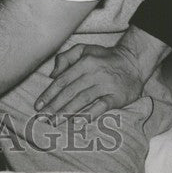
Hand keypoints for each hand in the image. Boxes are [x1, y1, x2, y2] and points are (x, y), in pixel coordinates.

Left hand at [35, 27, 168, 115]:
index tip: (38, 105)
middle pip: (70, 92)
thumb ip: (66, 57)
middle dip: (54, 107)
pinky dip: (89, 115)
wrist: (133, 62)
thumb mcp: (84, 49)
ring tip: (54, 123)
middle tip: (42, 119)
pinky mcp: (116, 97)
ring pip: (82, 100)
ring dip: (66, 113)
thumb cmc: (104, 57)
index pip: (62, 80)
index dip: (49, 94)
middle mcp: (94, 74)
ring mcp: (105, 86)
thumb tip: (52, 74)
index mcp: (84, 62)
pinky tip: (78, 122)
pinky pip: (101, 107)